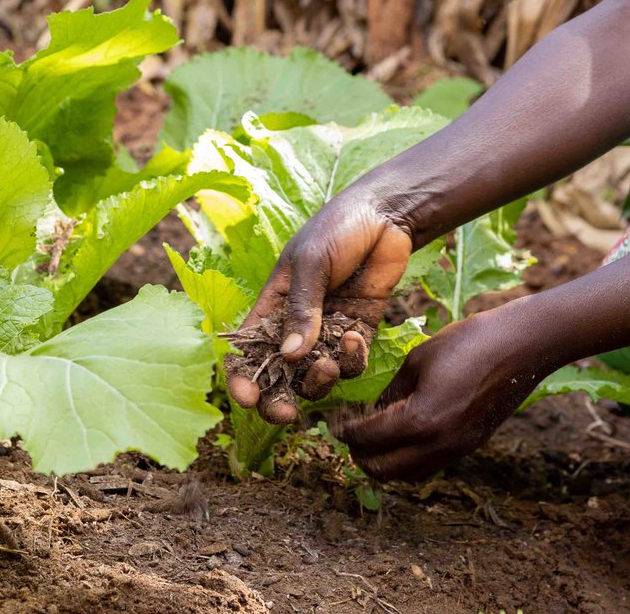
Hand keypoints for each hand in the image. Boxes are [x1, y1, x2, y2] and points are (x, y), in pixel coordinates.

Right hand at [226, 190, 414, 423]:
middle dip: (278, 401)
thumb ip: (301, 309)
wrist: (386, 215)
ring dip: (320, 380)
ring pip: (316, 377)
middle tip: (286, 415)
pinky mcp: (359, 331)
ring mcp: (328, 331)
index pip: (248, 352)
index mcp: (272, 306)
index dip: (243, 379)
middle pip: (280, 377)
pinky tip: (355, 337)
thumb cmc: (338, 228)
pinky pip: (351, 363)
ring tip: (329, 362)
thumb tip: (289, 356)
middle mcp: (297, 325)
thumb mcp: (311, 263)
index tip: (247, 399)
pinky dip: (351, 361)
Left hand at [335, 302, 553, 481]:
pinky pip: (429, 465)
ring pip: (408, 475)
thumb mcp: (419, 359)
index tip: (334, 422)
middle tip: (350, 435)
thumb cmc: (470, 341)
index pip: (368, 439)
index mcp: (420, 421)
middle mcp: (437, 445)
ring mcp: (457, 450)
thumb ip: (392, 390)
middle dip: (360, 455)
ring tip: (374, 438)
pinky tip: (404, 435)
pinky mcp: (470, 446)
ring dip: (385, 463)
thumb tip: (374, 411)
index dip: (345, 431)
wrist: (522, 345)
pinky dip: (409, 459)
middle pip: (384, 471)